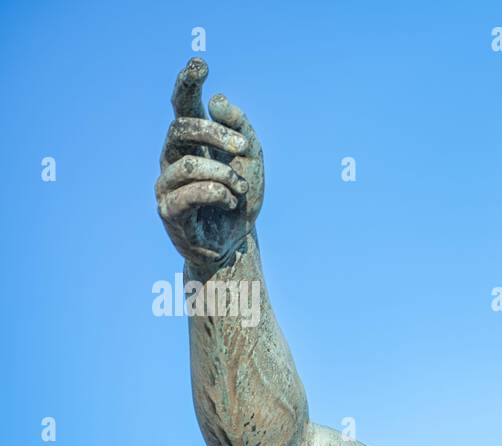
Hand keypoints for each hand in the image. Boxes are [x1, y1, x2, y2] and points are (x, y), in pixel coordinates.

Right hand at [156, 58, 263, 266]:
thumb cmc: (240, 198)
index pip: (184, 105)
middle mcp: (173, 157)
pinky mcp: (168, 210)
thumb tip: (217, 100)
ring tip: (241, 189)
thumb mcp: (252, 161)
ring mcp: (166, 183)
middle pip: (181, 127)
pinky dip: (219, 195)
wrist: (236, 242)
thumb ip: (241, 129)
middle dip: (214, 133)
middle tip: (242, 148)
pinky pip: (192, 193)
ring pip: (190, 164)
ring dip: (225, 175)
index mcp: (193, 141)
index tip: (200, 64)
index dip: (188, 83)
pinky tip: (230, 202)